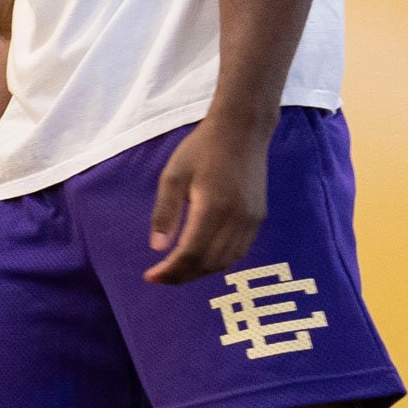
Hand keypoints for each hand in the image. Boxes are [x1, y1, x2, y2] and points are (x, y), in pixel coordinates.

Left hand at [145, 117, 270, 283]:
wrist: (242, 130)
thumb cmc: (202, 149)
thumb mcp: (173, 176)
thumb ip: (165, 213)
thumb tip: (158, 249)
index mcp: (213, 207)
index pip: (190, 253)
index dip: (170, 271)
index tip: (150, 276)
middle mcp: (236, 218)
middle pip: (209, 263)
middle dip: (182, 276)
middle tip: (160, 276)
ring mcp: (251, 219)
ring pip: (226, 261)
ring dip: (200, 272)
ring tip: (178, 270)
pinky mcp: (258, 217)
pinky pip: (239, 251)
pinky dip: (219, 261)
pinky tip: (202, 258)